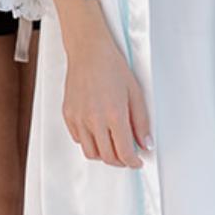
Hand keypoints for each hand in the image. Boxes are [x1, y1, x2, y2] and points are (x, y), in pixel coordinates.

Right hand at [62, 42, 152, 168]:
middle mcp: (94, 119)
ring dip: (104, 155)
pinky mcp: (68, 115)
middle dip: (120, 161)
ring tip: (113, 146)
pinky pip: (79, 139)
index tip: (137, 162)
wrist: (89, 52)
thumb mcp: (135, 93)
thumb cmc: (112, 67)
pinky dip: (90, 142)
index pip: (124, 152)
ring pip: (91, 153)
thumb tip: (146, 143)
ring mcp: (79, 118)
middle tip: (128, 156)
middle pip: (108, 156)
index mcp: (114, 114)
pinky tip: (99, 133)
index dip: (133, 162)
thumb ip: (141, 122)